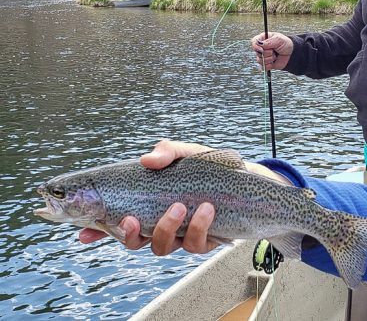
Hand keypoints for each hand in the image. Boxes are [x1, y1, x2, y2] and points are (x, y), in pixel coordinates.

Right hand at [79, 140, 290, 254]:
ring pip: (162, 246)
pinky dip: (199, 228)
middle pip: (133, 241)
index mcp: (150, 203)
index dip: (97, 231)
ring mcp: (183, 233)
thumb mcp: (188, 152)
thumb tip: (147, 158)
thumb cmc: (213, 167)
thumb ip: (167, 152)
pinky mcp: (206, 240)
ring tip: (180, 207)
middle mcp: (162, 222)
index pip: (116, 220)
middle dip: (127, 235)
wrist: (251, 181)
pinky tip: (207, 210)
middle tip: (131, 219)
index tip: (83, 234)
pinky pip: (195, 245)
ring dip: (167, 228)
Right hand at [250, 31, 293, 70]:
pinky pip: (264, 67)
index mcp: (263, 39)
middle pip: (257, 52)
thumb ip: (269, 42)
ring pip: (260, 60)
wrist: (291, 54)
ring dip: (270, 59)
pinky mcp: (266, 64)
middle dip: (267, 53)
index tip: (262, 49)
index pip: (254, 42)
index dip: (256, 46)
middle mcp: (261, 48)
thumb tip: (260, 44)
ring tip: (275, 55)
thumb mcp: (278, 40)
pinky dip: (269, 65)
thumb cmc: (285, 44)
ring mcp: (263, 56)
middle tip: (274, 50)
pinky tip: (274, 62)